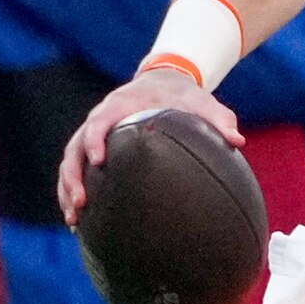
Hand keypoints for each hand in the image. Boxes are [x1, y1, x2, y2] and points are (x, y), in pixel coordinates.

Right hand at [58, 66, 243, 223]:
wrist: (165, 84)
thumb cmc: (184, 96)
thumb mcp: (203, 102)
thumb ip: (218, 119)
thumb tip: (237, 141)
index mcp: (120, 106)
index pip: (99, 122)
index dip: (95, 140)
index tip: (98, 161)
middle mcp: (100, 119)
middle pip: (75, 148)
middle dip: (73, 175)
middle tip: (80, 202)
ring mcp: (93, 134)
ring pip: (70, 162)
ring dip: (67, 189)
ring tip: (73, 219)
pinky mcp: (95, 148)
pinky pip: (78, 170)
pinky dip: (73, 191)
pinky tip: (78, 220)